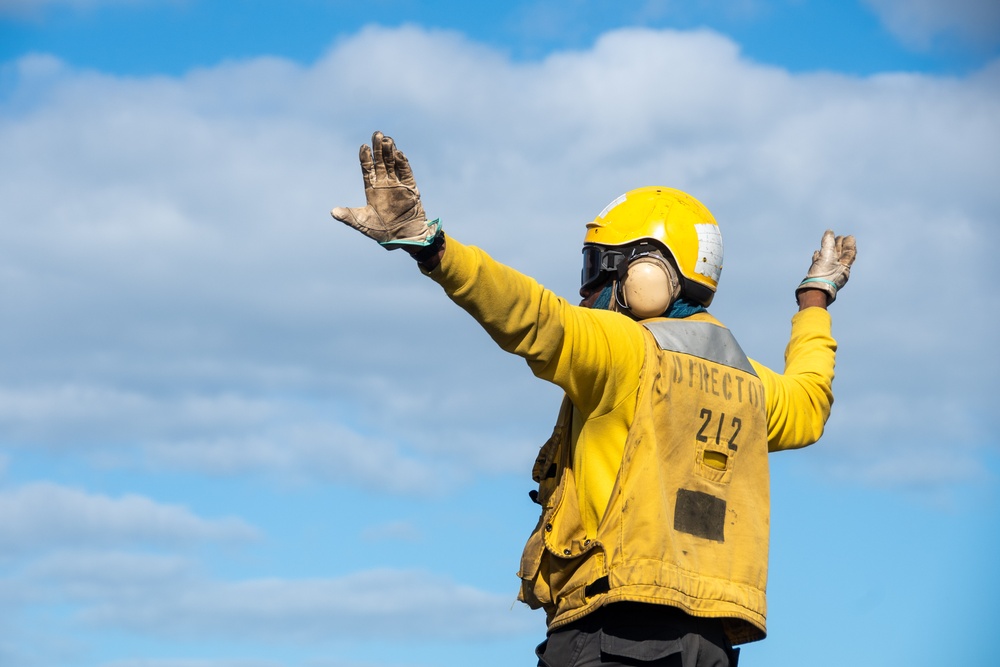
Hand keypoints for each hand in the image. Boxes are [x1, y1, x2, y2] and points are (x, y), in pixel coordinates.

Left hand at [331, 131, 439, 248]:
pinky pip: (406, 174)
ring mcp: (398, 185)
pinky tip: (399, 154)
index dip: (366, 157)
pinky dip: (403, 164)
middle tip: (377, 134)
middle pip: (381, 162)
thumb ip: (349, 216)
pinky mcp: (411, 189)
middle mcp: (385, 184)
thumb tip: (332, 212)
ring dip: (390, 152)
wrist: (402, 238)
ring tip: (387, 140)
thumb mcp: (362, 223)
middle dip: (378, 149)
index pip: (368, 169)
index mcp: (372, 189)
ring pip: (393, 164)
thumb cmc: (381, 232)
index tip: (363, 146)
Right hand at [796, 230, 856, 303]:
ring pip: (831, 259)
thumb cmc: (823, 276)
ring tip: (827, 242)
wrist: (813, 291)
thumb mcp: (827, 256)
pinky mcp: (819, 275)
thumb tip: (830, 231)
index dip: (850, 243)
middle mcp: (838, 270)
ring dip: (829, 250)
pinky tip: (816, 253)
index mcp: (844, 267)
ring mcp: (829, 273)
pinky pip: (821, 264)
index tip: (849, 236)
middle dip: (839, 245)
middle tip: (838, 237)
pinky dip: (819, 257)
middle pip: (841, 255)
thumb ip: (828, 243)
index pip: (850, 252)